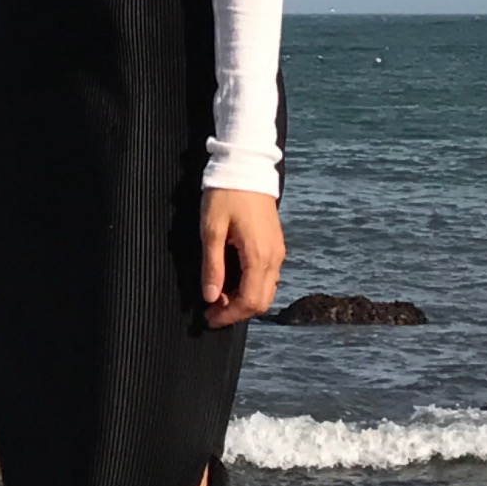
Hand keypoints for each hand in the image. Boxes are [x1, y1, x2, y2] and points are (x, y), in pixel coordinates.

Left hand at [199, 189, 282, 325]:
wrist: (246, 167)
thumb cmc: (225, 195)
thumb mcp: (211, 229)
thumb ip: (212, 266)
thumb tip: (210, 297)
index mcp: (259, 255)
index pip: (249, 301)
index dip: (229, 316)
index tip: (208, 318)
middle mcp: (274, 257)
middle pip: (261, 301)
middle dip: (236, 312)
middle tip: (211, 312)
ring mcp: (277, 251)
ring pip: (265, 291)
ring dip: (243, 300)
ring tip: (217, 297)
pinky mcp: (275, 245)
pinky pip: (267, 277)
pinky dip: (250, 287)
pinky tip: (230, 282)